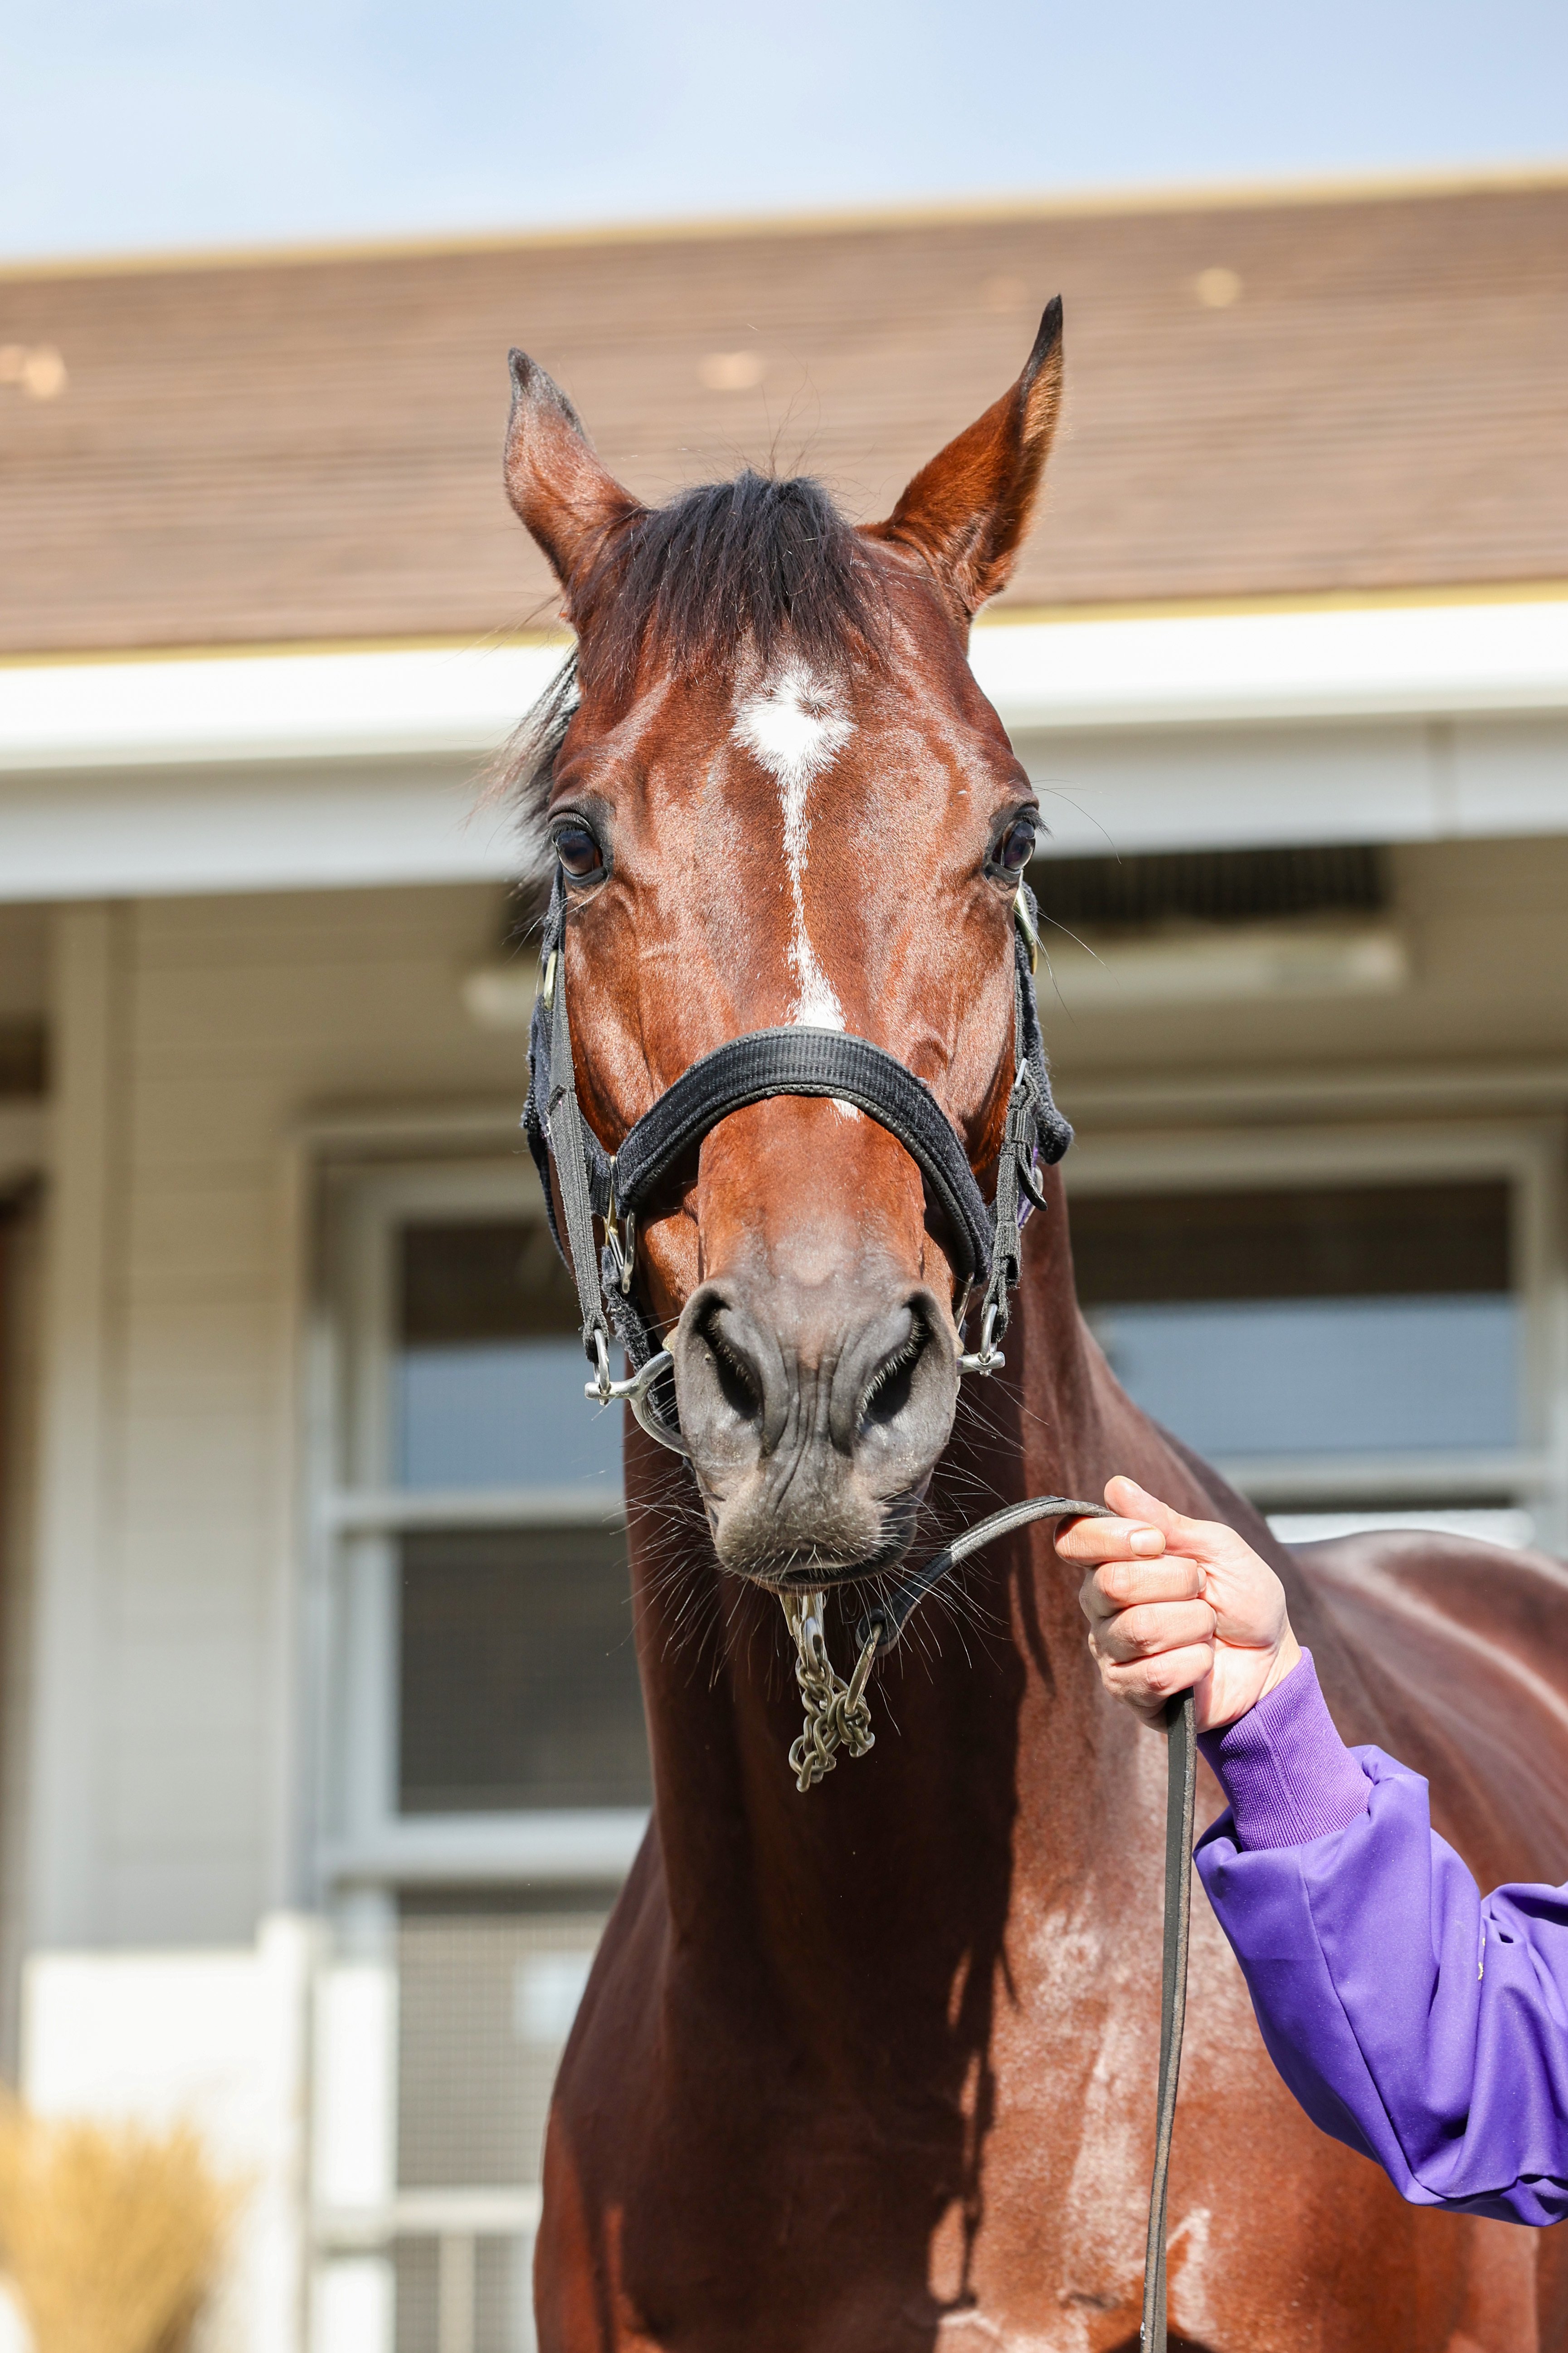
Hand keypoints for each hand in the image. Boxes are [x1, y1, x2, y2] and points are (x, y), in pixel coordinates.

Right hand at [1056, 1474, 1301, 1731]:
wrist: (1271, 1660)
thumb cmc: (1242, 1599)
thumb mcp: (1218, 1548)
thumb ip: (1168, 1522)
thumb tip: (1116, 1487)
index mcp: (1114, 1560)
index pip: (1074, 1539)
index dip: (1112, 1538)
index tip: (1155, 1541)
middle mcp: (1101, 1603)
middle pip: (1112, 1583)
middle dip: (1176, 1582)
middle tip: (1200, 1589)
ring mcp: (1111, 1649)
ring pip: (1137, 1629)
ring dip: (1192, 1625)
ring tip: (1206, 1628)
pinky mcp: (1129, 1690)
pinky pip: (1153, 1673)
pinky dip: (1195, 1663)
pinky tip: (1202, 1661)